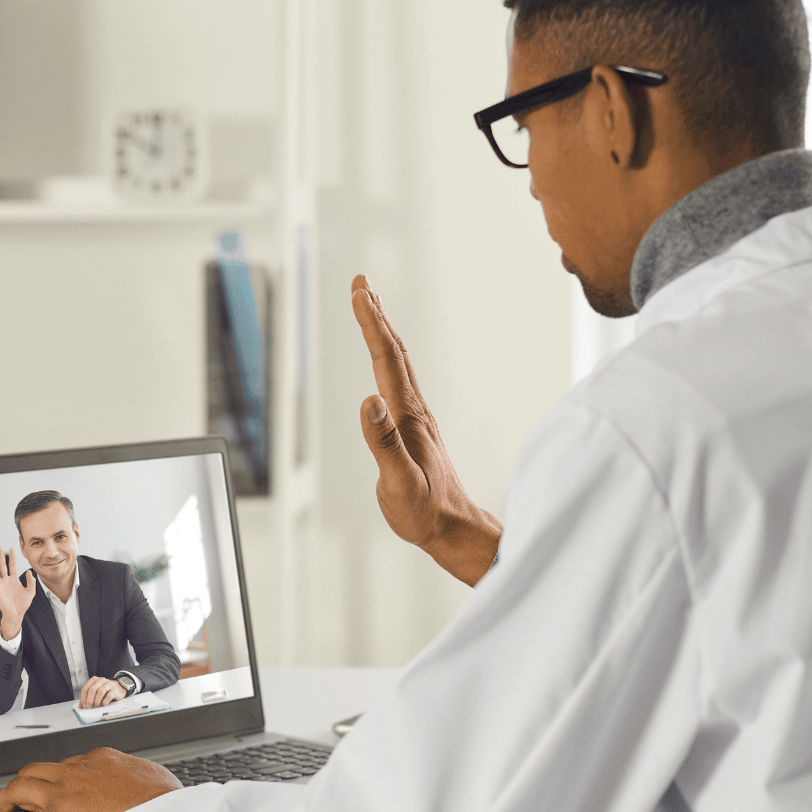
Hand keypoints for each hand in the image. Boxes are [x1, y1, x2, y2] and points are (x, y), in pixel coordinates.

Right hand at [0, 548, 35, 638]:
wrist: (16, 614)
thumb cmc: (23, 604)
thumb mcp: (30, 592)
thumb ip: (31, 581)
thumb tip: (29, 571)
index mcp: (14, 580)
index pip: (12, 566)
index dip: (12, 557)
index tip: (11, 548)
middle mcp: (6, 580)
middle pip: (2, 566)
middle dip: (1, 557)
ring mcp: (1, 584)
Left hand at [0, 747, 180, 811]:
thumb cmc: (163, 804)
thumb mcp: (153, 778)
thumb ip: (137, 780)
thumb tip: (142, 788)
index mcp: (101, 760)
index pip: (69, 766)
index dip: (58, 779)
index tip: (55, 789)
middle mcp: (77, 772)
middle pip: (36, 770)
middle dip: (20, 781)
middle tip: (11, 793)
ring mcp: (62, 795)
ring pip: (20, 789)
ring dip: (4, 800)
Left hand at [78, 676, 126, 708]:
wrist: (119, 688)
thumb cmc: (105, 691)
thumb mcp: (95, 693)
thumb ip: (87, 698)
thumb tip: (80, 706)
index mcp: (94, 680)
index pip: (85, 688)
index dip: (83, 698)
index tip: (84, 706)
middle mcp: (101, 680)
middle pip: (92, 690)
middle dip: (89, 700)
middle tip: (89, 707)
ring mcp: (108, 684)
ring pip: (100, 691)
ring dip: (96, 701)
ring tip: (96, 706)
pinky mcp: (114, 689)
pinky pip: (109, 695)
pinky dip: (104, 702)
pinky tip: (102, 705)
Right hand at [351, 274, 501, 585]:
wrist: (453, 529)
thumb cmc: (425, 512)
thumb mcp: (399, 482)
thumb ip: (383, 442)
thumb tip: (367, 400)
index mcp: (408, 418)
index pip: (386, 361)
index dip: (372, 324)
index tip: (359, 292)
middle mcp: (415, 410)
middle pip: (394, 353)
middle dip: (376, 316)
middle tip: (360, 283)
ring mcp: (416, 419)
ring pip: (398, 365)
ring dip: (383, 333)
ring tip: (370, 308)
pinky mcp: (415, 430)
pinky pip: (399, 382)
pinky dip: (387, 359)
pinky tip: (384, 362)